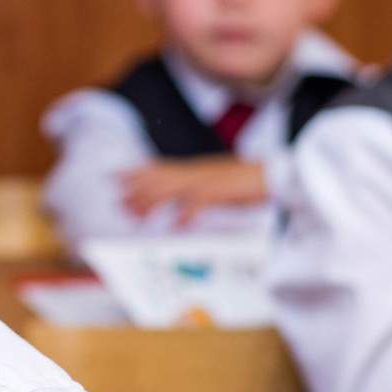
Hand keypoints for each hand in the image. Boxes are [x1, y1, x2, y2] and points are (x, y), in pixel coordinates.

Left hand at [118, 156, 270, 219]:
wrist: (277, 173)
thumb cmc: (249, 181)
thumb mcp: (217, 182)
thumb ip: (197, 190)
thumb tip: (179, 206)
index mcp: (196, 168)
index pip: (159, 167)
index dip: (135, 171)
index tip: (114, 176)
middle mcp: (198, 170)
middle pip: (160, 177)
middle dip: (136, 189)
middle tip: (117, 201)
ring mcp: (209, 178)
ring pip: (173, 188)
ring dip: (153, 201)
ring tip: (136, 214)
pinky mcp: (223, 189)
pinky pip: (200, 200)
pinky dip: (187, 213)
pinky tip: (177, 225)